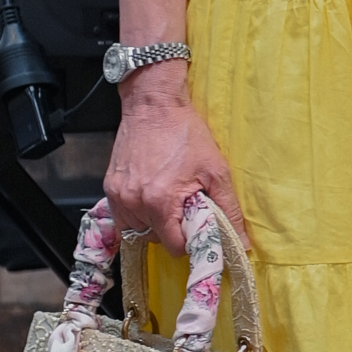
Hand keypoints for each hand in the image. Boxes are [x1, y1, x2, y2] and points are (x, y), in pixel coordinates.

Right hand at [104, 70, 249, 251]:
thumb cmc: (185, 133)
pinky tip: (151, 197)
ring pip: (137, 230)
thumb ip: (229, 210)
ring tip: (168, 201)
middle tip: (184, 208)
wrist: (154, 104)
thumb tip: (241, 241)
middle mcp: (134, 202)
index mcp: (160, 202)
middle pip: (155, 239)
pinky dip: (138, 213)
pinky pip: (122, 216)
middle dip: (172, 230)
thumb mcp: (217, 171)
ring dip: (154, 223)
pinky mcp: (110, 186)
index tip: (197, 229)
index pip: (173, 246)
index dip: (190, 242)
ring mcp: (118, 195)